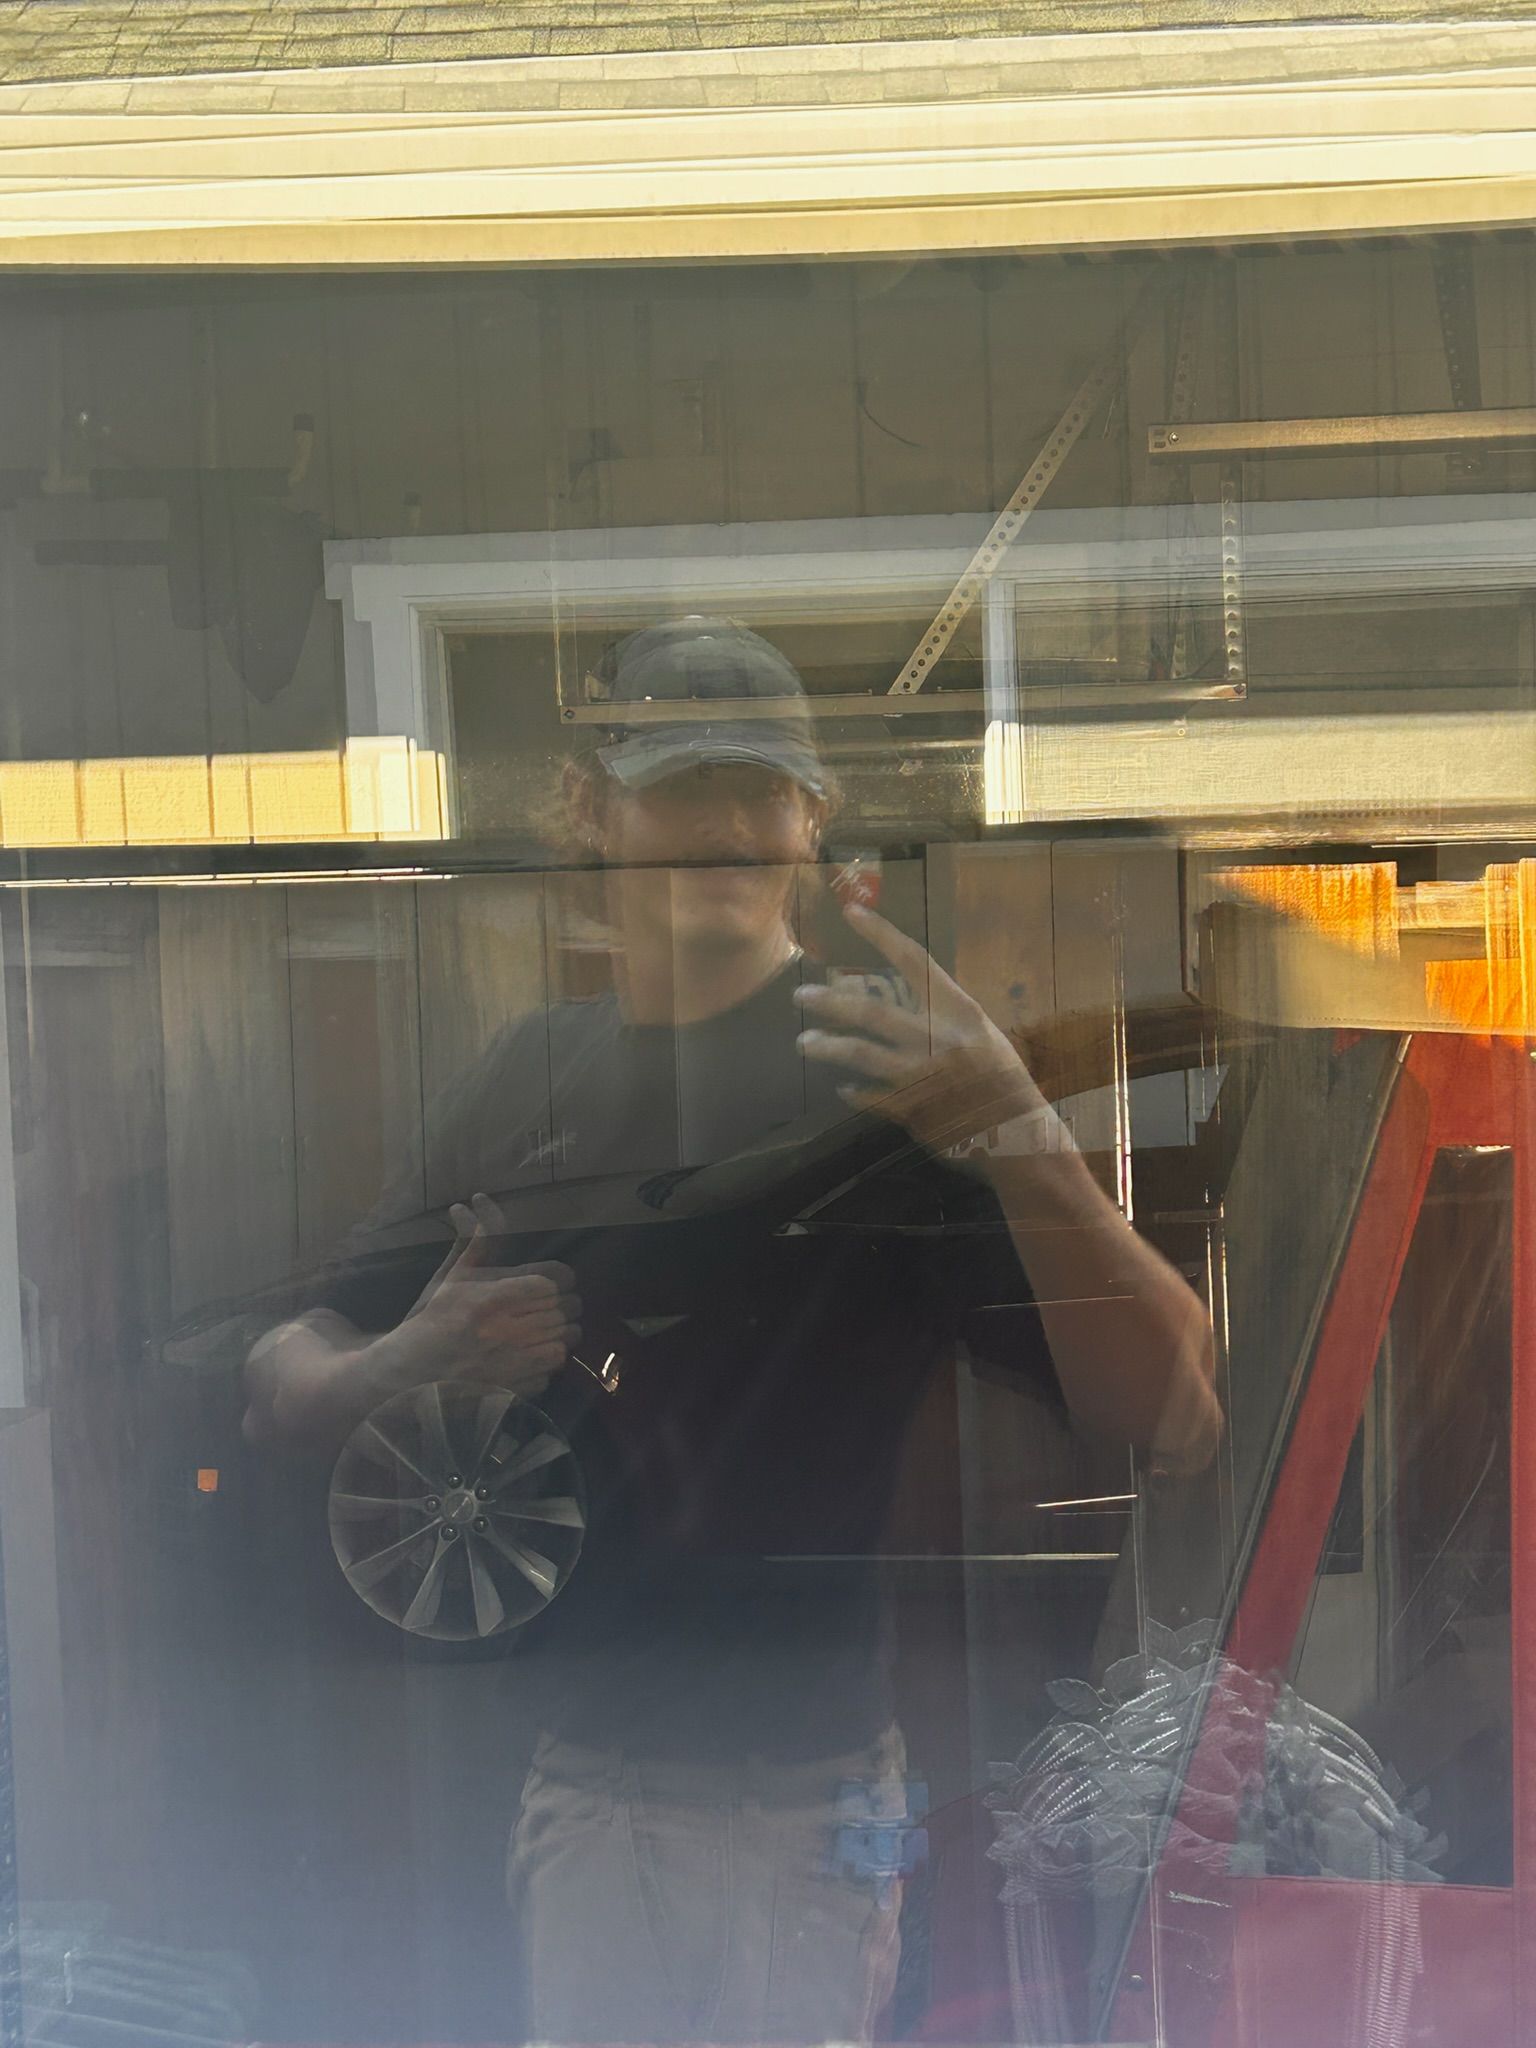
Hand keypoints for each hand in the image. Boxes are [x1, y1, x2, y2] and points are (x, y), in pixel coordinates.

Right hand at [391, 1192, 579, 1399]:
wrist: (412, 1371)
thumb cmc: (435, 1319)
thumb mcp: (454, 1276)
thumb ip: (478, 1241)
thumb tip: (479, 1200)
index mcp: (492, 1299)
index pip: (550, 1282)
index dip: (555, 1282)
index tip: (548, 1286)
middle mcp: (505, 1330)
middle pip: (564, 1311)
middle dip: (561, 1307)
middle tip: (548, 1308)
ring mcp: (512, 1363)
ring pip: (564, 1341)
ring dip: (560, 1334)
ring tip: (545, 1331)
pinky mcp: (514, 1388)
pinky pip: (552, 1370)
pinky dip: (548, 1364)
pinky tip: (532, 1357)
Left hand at [795, 904, 1047, 1152]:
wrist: (1020, 1135)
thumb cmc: (1005, 1080)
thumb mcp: (983, 1035)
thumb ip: (945, 1017)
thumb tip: (910, 998)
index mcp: (959, 1012)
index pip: (914, 961)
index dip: (881, 934)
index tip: (851, 912)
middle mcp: (938, 1038)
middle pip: (872, 1012)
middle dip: (831, 1002)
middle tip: (801, 996)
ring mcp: (922, 1075)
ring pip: (861, 1054)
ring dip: (828, 1046)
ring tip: (804, 1042)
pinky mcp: (912, 1109)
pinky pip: (871, 1096)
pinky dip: (854, 1091)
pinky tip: (843, 1087)